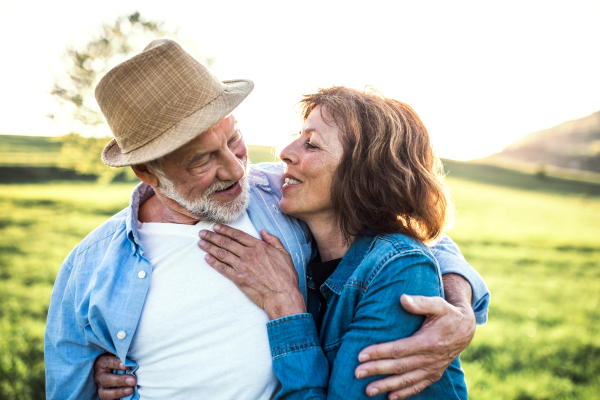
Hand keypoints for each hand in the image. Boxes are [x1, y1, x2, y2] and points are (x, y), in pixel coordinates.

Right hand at [94, 353, 135, 399]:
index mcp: (101, 363)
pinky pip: (108, 399)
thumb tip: (126, 346)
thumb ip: (120, 353)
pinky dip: (117, 398)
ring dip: (119, 392)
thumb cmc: (117, 361)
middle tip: (133, 380)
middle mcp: (99, 375)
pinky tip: (128, 395)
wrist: (111, 371)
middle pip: (106, 379)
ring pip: (105, 392)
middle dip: (120, 380)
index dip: (116, 363)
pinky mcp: (104, 395)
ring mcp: (100, 387)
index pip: (107, 362)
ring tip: (131, 390)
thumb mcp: (116, 355)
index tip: (127, 365)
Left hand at [199, 224, 305, 319]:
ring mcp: (242, 266)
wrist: (282, 295)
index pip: (237, 235)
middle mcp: (248, 254)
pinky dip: (213, 262)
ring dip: (210, 247)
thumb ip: (273, 240)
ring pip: (222, 253)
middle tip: (202, 233)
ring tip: (201, 243)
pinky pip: (223, 268)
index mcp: (259, 246)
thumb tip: (263, 232)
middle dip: (212, 236)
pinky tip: (207, 258)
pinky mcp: (238, 279)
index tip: (216, 227)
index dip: (225, 230)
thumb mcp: (284, 254)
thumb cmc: (286, 276)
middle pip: (226, 242)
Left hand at [355, 294, 474, 399]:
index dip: (379, 353)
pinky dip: (404, 393)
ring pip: (406, 380)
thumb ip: (421, 302)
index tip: (361, 355)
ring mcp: (432, 369)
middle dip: (376, 370)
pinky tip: (390, 397)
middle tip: (357, 373)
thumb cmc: (448, 314)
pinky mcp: (434, 374)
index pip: (398, 350)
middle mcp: (430, 358)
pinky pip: (418, 386)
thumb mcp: (438, 304)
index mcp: (428, 341)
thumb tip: (402, 299)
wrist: (466, 330)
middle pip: (398, 367)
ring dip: (386, 385)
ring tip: (368, 390)